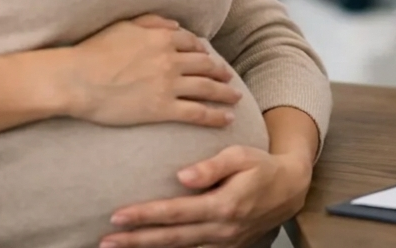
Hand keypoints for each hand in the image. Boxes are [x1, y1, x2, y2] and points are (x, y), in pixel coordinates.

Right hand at [63, 14, 241, 128]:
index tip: (209, 58)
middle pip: (206, 65)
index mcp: (162, 38)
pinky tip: (227, 119)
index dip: (204, 51)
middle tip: (229, 79)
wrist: (76, 79)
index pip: (193, 44)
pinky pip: (197, 112)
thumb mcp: (123, 26)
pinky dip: (215, 116)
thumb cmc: (92, 52)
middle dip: (220, 72)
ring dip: (225, 93)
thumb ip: (151, 22)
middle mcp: (171, 59)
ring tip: (235, 98)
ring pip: (207, 88)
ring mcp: (169, 84)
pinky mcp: (162, 108)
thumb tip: (174, 25)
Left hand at [101, 146, 312, 247]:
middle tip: (105, 240)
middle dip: (136, 240)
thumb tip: (182, 176)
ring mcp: (224, 243)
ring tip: (117, 247)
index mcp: (224, 205)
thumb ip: (212, 167)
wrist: (290, 189)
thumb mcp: (241, 156)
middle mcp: (221, 230)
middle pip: (171, 238)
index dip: (146, 215)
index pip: (176, 212)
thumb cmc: (262, 167)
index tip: (118, 215)